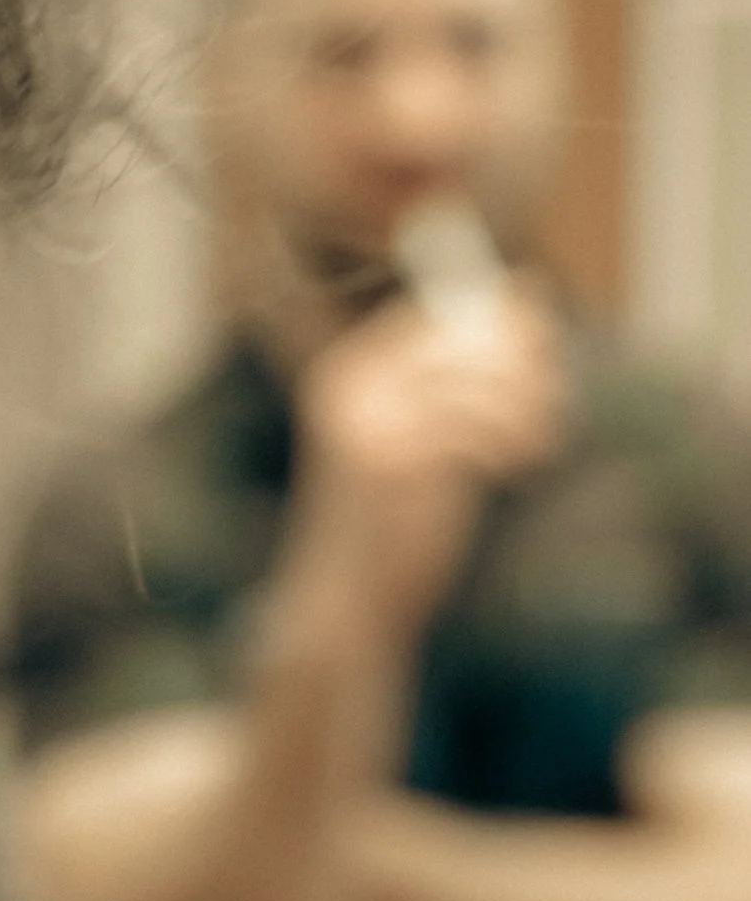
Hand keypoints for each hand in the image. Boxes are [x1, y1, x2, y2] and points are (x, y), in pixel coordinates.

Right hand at [288, 280, 565, 637]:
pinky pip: (480, 429)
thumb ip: (451, 380)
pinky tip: (520, 470)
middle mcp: (353, 386)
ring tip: (541, 441)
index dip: (496, 318)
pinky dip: (513, 446)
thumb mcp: (409, 438)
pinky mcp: (399, 461)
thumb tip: (525, 301)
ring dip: (527, 408)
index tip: (540, 343)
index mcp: (348, 372)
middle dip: (522, 362)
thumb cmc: (391, 520)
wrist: (347, 598)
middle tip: (553, 397)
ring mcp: (372, 421)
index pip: (432, 312)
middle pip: (460, 337)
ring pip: (479, 382)